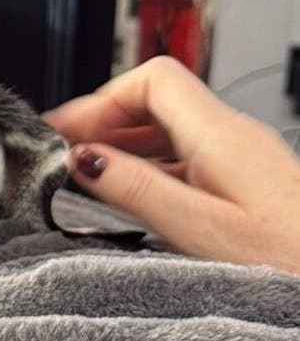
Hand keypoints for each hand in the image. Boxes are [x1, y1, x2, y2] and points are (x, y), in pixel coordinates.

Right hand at [43, 56, 299, 275]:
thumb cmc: (290, 261)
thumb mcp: (199, 229)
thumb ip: (137, 190)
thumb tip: (83, 158)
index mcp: (220, 135)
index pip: (151, 80)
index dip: (101, 99)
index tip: (64, 131)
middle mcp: (233, 135)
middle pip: (155, 100)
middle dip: (103, 122)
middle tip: (63, 155)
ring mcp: (241, 156)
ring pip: (168, 128)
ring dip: (123, 144)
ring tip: (86, 177)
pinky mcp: (246, 180)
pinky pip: (184, 155)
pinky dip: (148, 166)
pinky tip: (131, 196)